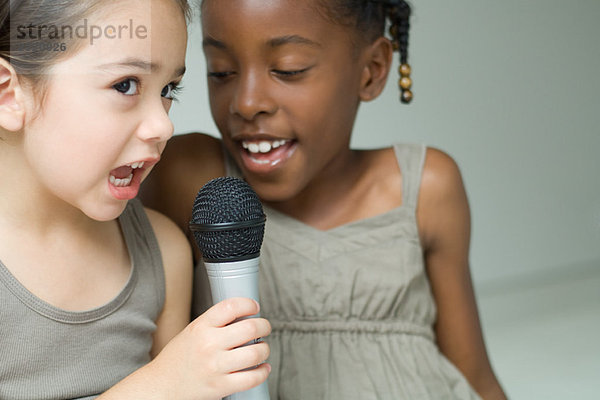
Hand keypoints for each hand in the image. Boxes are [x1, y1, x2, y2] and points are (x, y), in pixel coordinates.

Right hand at [100, 297, 270, 399]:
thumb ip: (215, 323)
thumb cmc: (178, 358)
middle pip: (250, 328)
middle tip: (264, 328)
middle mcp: (208, 345)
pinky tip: (262, 368)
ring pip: (255, 353)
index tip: (254, 308)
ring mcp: (215, 366)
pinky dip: (262, 372)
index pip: (231, 306)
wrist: (161, 386)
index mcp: (201, 327)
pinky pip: (251, 378)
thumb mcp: (192, 331)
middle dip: (264, 326)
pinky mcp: (220, 387)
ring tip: (262, 349)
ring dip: (265, 349)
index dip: (249, 304)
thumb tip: (245, 315)